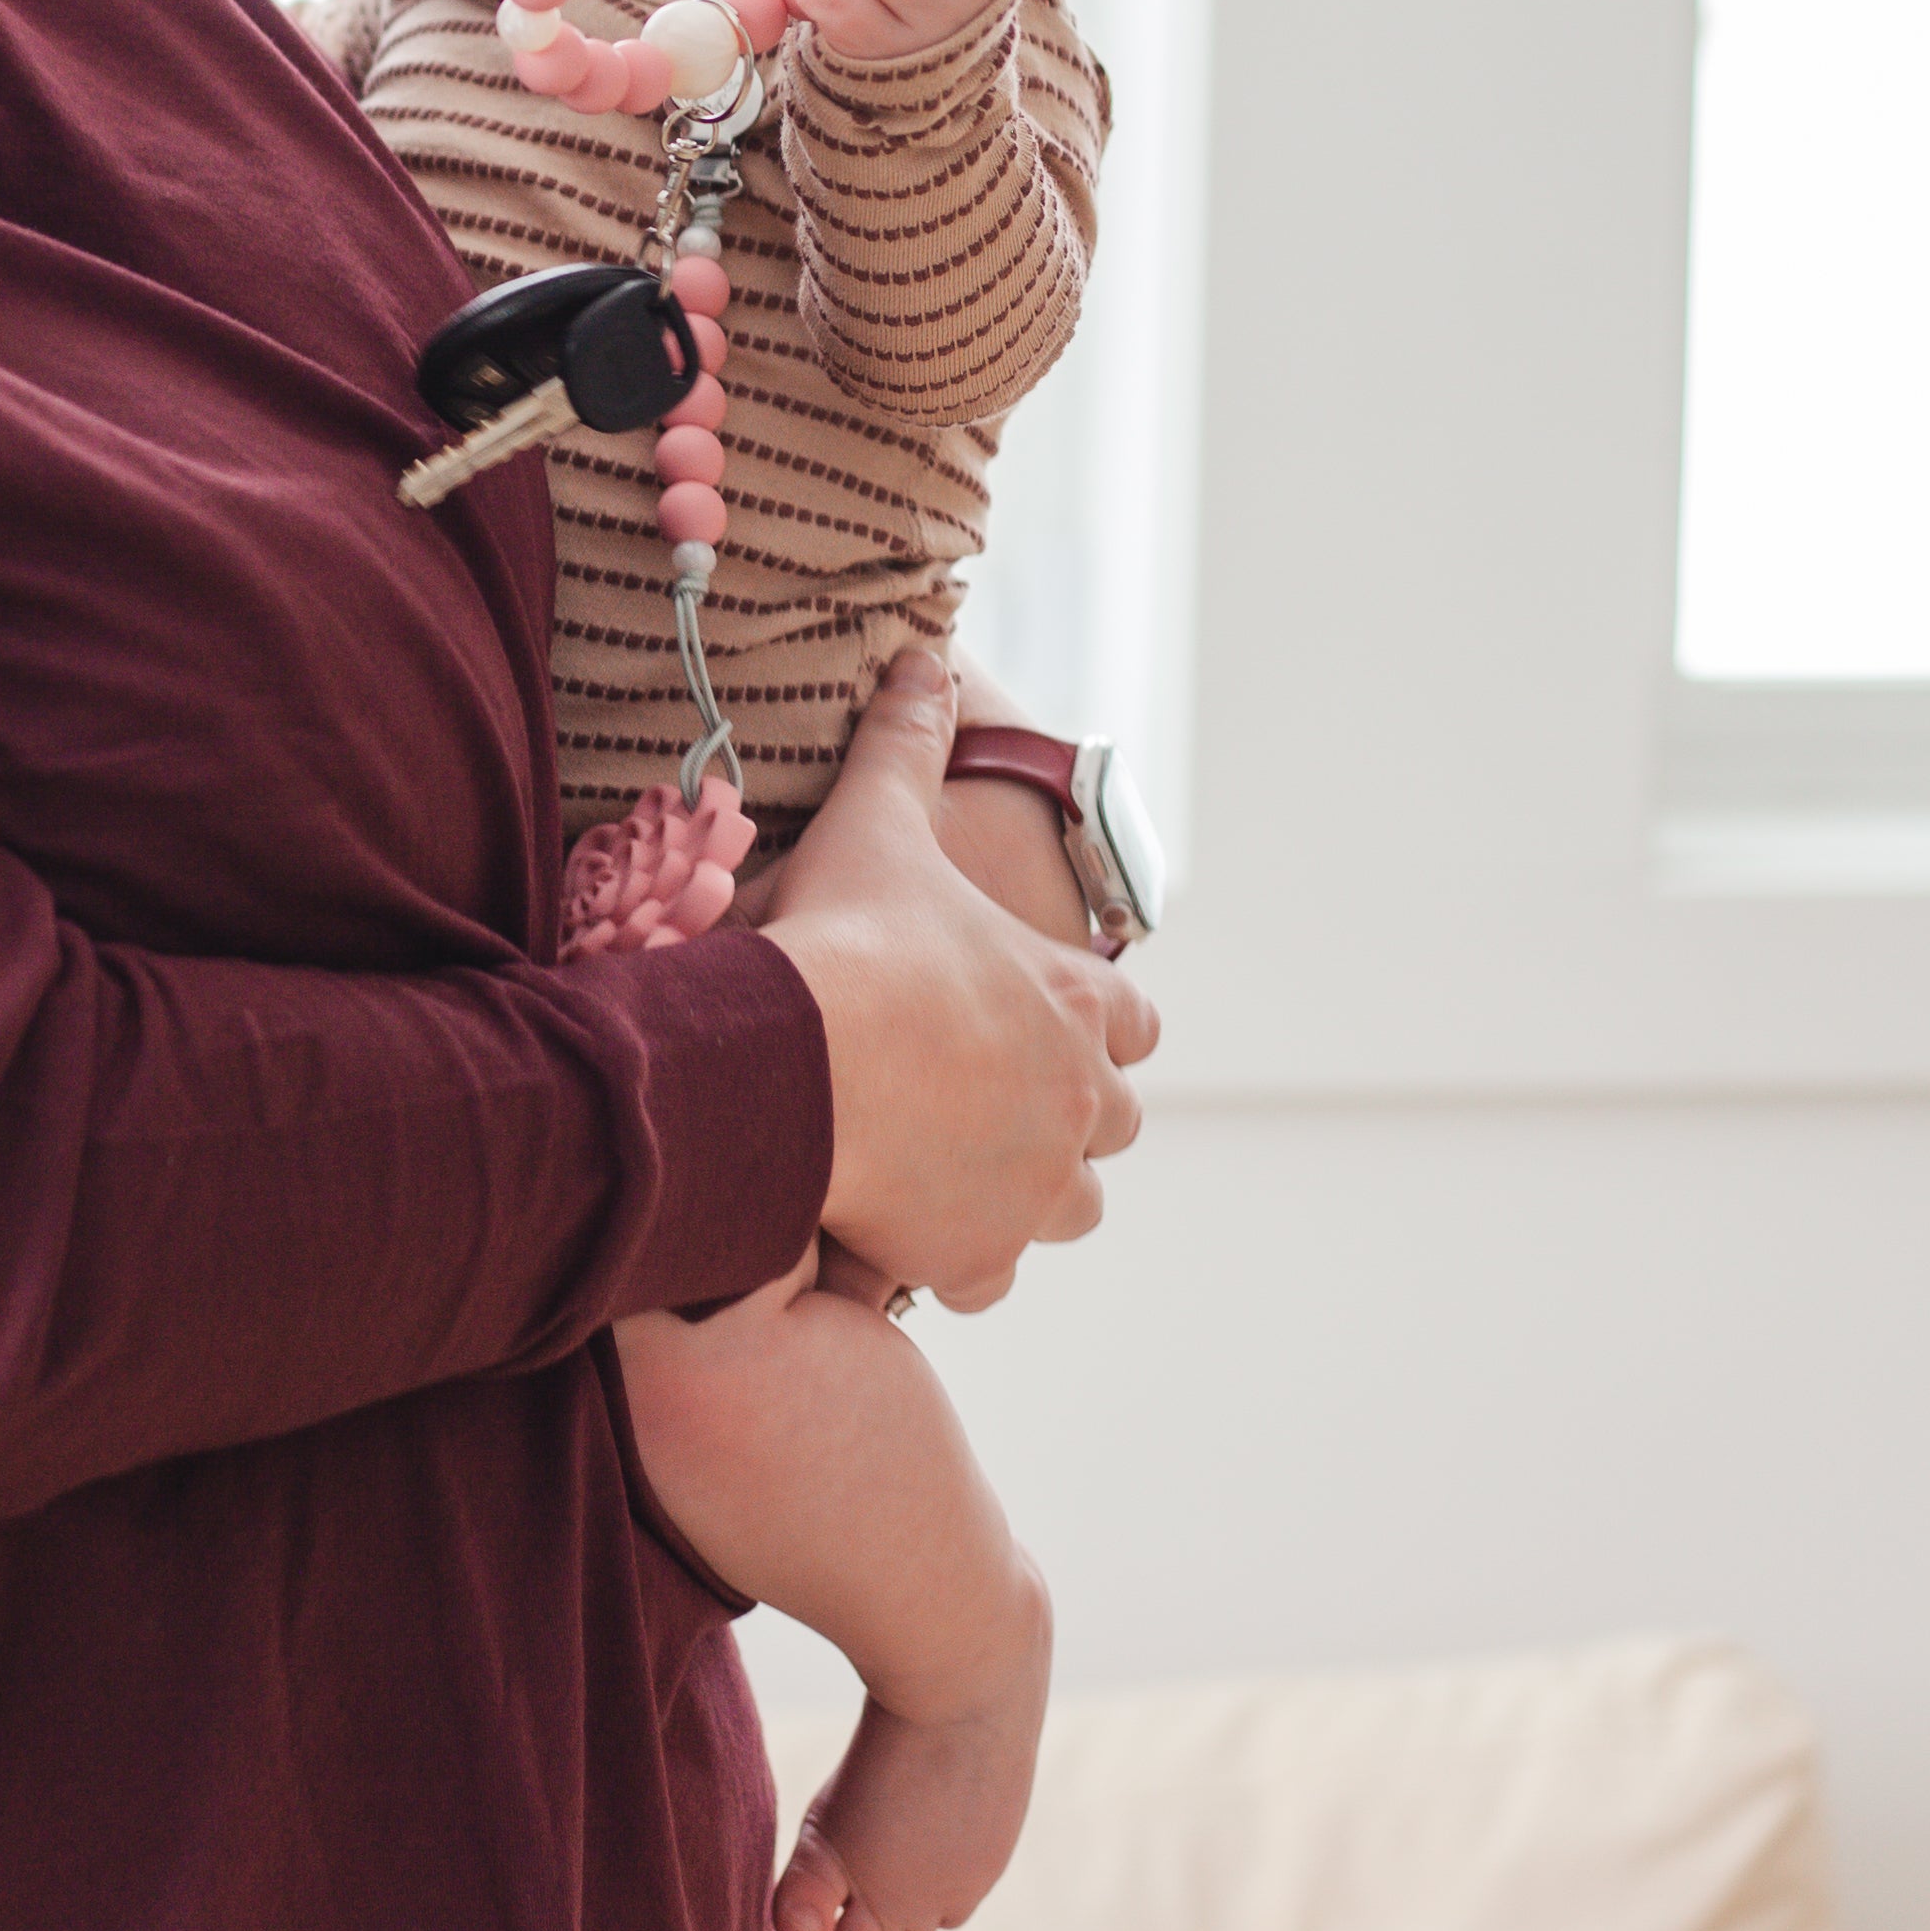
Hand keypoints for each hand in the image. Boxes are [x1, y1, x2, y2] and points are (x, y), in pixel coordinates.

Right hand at [759, 649, 1155, 1308]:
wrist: (791, 1062)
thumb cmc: (848, 937)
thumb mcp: (880, 821)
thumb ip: (908, 742)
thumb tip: (923, 654)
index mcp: (1078, 1001)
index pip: (1138, 1022)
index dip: (1097, 1024)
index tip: (1049, 1024)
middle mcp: (1082, 1101)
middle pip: (1115, 1123)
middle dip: (1064, 1115)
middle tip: (982, 1101)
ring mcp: (1037, 1186)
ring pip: (1070, 1208)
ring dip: (1023, 1192)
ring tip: (947, 1171)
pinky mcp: (979, 1254)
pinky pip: (988, 1276)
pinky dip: (953, 1258)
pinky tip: (896, 1230)